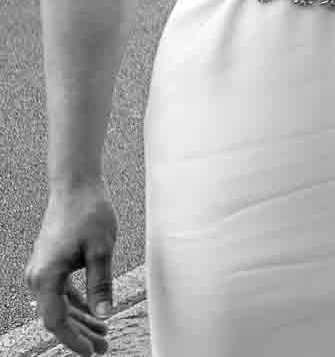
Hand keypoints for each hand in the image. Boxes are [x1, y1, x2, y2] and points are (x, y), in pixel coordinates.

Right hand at [25, 183, 114, 354]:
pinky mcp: (52, 264)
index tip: (90, 353)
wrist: (76, 186)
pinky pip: (63, 292)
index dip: (73, 340)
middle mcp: (38, 277)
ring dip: (81, 320)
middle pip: (58, 316)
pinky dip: (78, 304)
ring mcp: (43, 271)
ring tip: (103, 334)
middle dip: (80, 334)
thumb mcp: (101, 251)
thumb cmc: (89, 214)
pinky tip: (94, 314)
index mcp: (46, 277)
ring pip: (61, 305)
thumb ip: (101, 285)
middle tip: (104, 347)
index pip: (56, 321)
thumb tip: (105, 314)